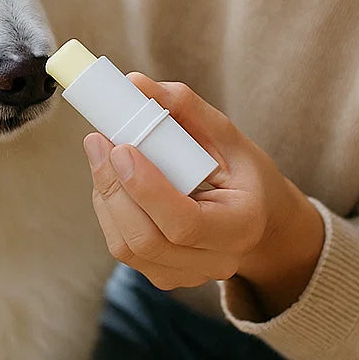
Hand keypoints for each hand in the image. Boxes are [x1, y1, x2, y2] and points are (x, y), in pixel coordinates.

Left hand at [85, 74, 323, 318]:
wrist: (261, 222)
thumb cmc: (244, 174)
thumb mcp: (228, 136)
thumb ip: (184, 108)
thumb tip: (134, 83)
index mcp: (240, 226)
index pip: (184, 223)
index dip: (146, 188)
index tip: (121, 147)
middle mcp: (215, 261)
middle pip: (146, 240)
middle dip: (113, 188)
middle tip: (97, 140)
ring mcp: (186, 276)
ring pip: (127, 248)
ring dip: (105, 196)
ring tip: (102, 153)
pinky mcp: (162, 275)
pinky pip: (123, 248)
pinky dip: (108, 209)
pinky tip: (112, 179)